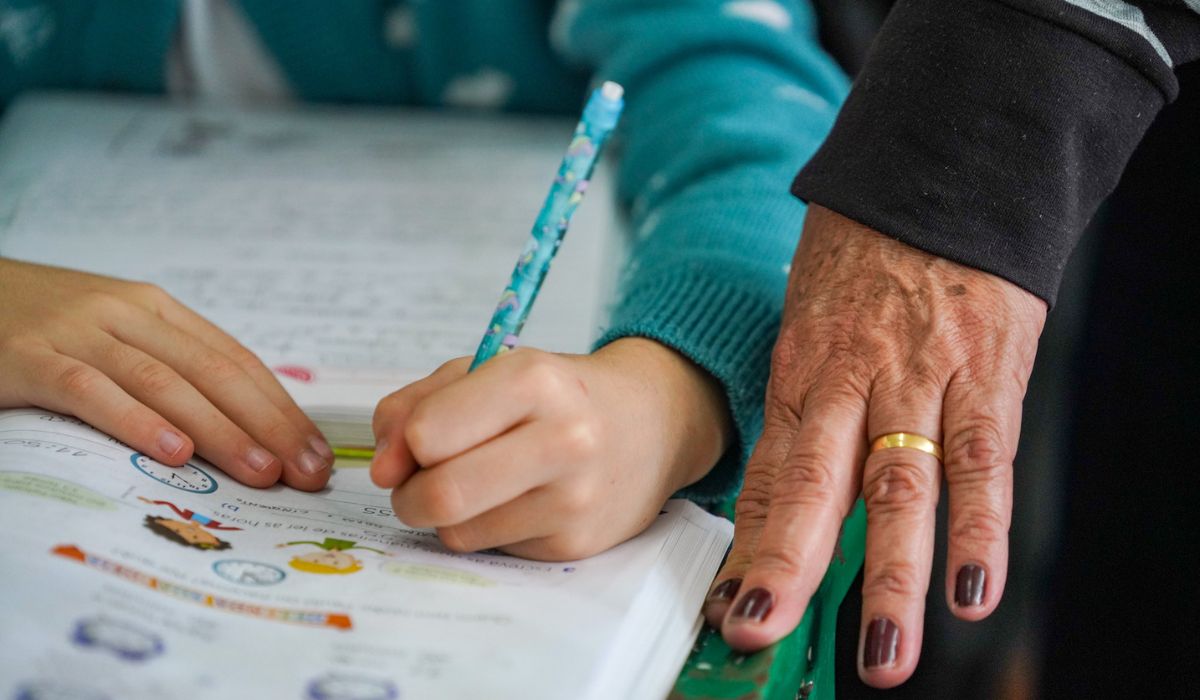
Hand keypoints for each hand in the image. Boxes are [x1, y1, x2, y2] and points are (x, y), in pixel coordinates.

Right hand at [0, 259, 332, 489]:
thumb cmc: (45, 326)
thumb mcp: (117, 335)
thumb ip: (170, 367)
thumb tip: (244, 427)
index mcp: (159, 310)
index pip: (237, 361)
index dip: (282, 409)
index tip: (318, 454)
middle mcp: (129, 315)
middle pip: (215, 373)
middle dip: (270, 426)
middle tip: (306, 473)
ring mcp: (79, 332)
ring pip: (166, 383)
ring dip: (220, 431)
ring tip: (260, 471)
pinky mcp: (30, 356)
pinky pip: (91, 390)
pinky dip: (136, 421)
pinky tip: (174, 452)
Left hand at [369, 338, 731, 559]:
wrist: (650, 424)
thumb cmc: (553, 395)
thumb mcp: (485, 372)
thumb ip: (415, 406)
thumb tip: (383, 470)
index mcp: (533, 380)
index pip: (429, 434)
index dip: (404, 446)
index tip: (414, 445)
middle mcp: (563, 438)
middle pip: (441, 494)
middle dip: (409, 495)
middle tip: (416, 484)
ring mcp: (575, 497)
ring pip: (459, 531)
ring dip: (444, 517)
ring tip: (473, 486)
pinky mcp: (577, 544)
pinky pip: (491, 550)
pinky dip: (485, 530)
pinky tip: (515, 503)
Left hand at [703, 206, 1045, 686]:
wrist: (941, 178)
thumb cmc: (868, 262)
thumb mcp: (814, 324)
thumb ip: (807, 411)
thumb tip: (781, 499)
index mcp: (801, 373)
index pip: (768, 474)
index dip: (748, 545)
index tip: (730, 606)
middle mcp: (851, 382)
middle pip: (813, 484)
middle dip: (786, 566)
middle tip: (761, 632)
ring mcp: (920, 380)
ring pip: (900, 489)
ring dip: (890, 577)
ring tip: (883, 655)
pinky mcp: (986, 377)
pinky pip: (983, 462)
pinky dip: (981, 530)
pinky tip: (974, 590)